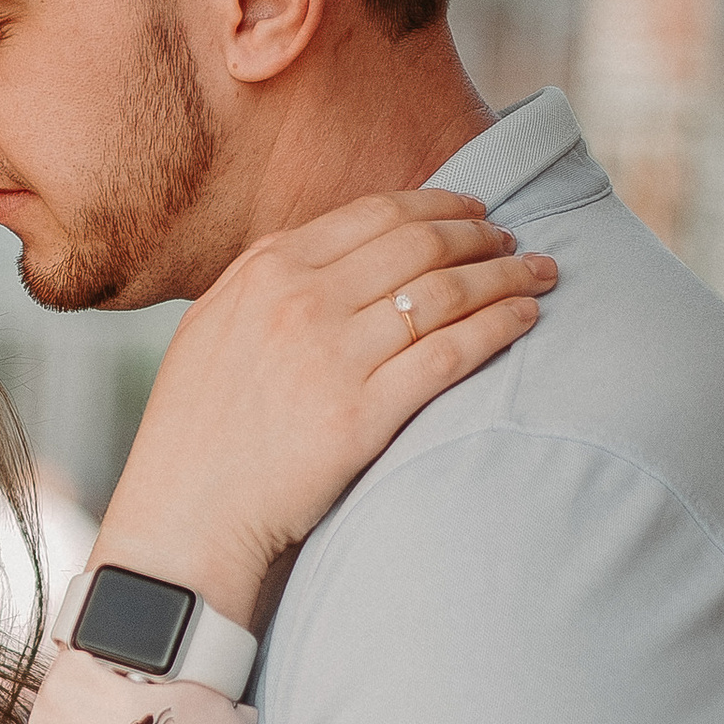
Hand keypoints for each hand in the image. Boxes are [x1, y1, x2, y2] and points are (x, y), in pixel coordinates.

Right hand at [92, 191, 553, 623]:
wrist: (184, 518)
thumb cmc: (195, 431)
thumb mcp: (212, 327)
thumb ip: (267, 280)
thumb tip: (331, 250)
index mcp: (266, 270)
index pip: (375, 215)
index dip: (438, 205)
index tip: (472, 211)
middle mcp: (301, 301)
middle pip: (419, 245)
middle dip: (480, 236)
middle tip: (512, 243)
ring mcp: (333, 357)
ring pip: (445, 294)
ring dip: (504, 277)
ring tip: (538, 275)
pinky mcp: (362, 416)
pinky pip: (450, 354)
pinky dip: (497, 327)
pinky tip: (524, 320)